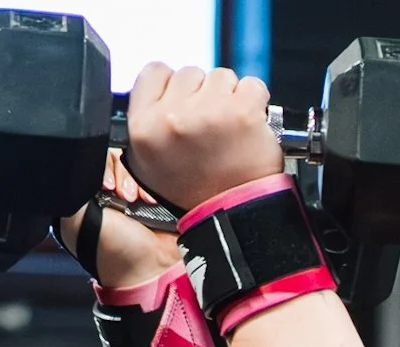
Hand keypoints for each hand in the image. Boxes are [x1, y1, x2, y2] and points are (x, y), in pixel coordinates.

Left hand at [59, 152, 180, 289]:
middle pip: (109, 159)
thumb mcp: (76, 218)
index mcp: (82, 197)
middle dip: (116, 173)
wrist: (149, 269)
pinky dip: (148, 184)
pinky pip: (148, 175)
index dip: (97, 167)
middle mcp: (104, 193)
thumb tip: (62, 166)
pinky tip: (147, 199)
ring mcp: (128, 195)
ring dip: (132, 179)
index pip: (86, 161)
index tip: (104, 184)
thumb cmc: (113, 253)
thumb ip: (67, 190)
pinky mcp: (148, 196)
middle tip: (119, 195)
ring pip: (129, 164)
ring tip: (134, 200)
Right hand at [126, 63, 284, 215]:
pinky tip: (249, 129)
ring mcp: (208, 113)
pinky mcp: (242, 112)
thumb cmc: (198, 197)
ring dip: (229, 99)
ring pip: (220, 77)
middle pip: (189, 73)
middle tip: (210, 132)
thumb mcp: (152, 163)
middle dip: (203, 96)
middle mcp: (171, 118)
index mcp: (143, 128)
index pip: (154, 72)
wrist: (234, 222)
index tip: (185, 107)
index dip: (174, 87)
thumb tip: (166, 91)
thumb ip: (153, 120)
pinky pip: (251, 86)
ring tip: (230, 134)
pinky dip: (255, 103)